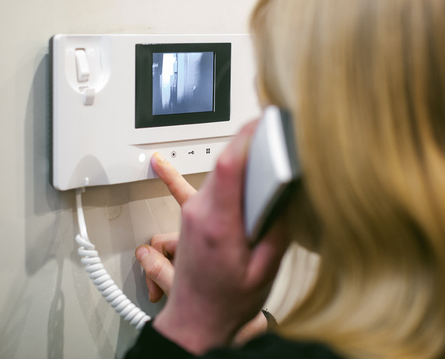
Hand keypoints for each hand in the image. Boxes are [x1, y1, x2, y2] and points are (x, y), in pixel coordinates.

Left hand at [146, 123, 289, 353]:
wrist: (196, 321)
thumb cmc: (226, 302)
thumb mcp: (263, 273)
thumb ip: (276, 232)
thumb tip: (285, 198)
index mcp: (219, 225)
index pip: (230, 167)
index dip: (246, 138)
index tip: (262, 122)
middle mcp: (199, 213)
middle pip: (224, 164)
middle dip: (249, 145)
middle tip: (273, 136)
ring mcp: (191, 212)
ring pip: (216, 172)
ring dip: (237, 159)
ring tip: (258, 148)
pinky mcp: (189, 215)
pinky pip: (190, 186)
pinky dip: (181, 173)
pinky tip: (159, 162)